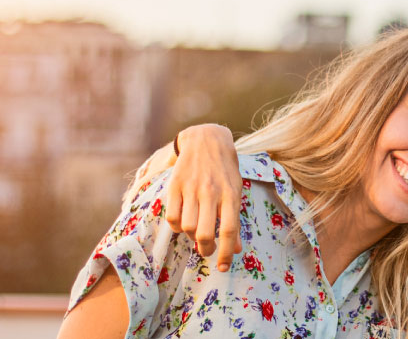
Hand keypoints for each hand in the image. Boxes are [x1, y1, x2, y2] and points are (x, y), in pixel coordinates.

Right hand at [166, 123, 242, 271]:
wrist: (207, 141)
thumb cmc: (225, 171)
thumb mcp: (235, 192)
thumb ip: (234, 220)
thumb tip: (235, 250)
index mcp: (230, 195)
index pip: (229, 230)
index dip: (225, 253)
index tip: (222, 266)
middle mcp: (211, 192)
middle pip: (205, 233)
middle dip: (206, 249)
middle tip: (207, 249)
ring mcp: (192, 188)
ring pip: (187, 227)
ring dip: (191, 237)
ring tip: (196, 233)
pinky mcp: (175, 185)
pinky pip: (171, 216)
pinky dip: (176, 226)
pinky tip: (182, 223)